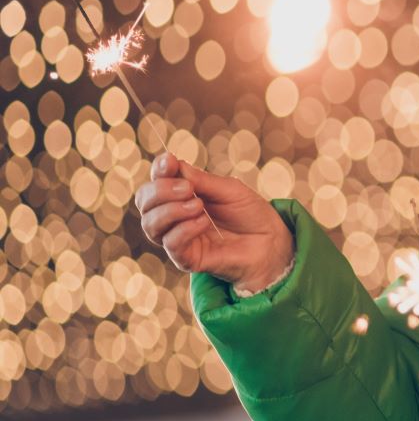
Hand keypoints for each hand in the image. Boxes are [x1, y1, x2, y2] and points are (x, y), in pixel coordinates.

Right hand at [134, 153, 294, 289]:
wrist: (271, 242)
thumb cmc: (250, 213)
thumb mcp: (229, 189)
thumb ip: (202, 180)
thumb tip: (175, 164)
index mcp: (181, 195)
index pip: (156, 180)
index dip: (159, 170)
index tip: (170, 161)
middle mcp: (173, 216)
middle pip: (145, 202)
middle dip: (160, 191)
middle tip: (188, 189)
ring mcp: (177, 238)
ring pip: (150, 224)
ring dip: (171, 211)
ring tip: (199, 206)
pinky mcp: (186, 258)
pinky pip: (171, 243)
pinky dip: (184, 229)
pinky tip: (204, 222)